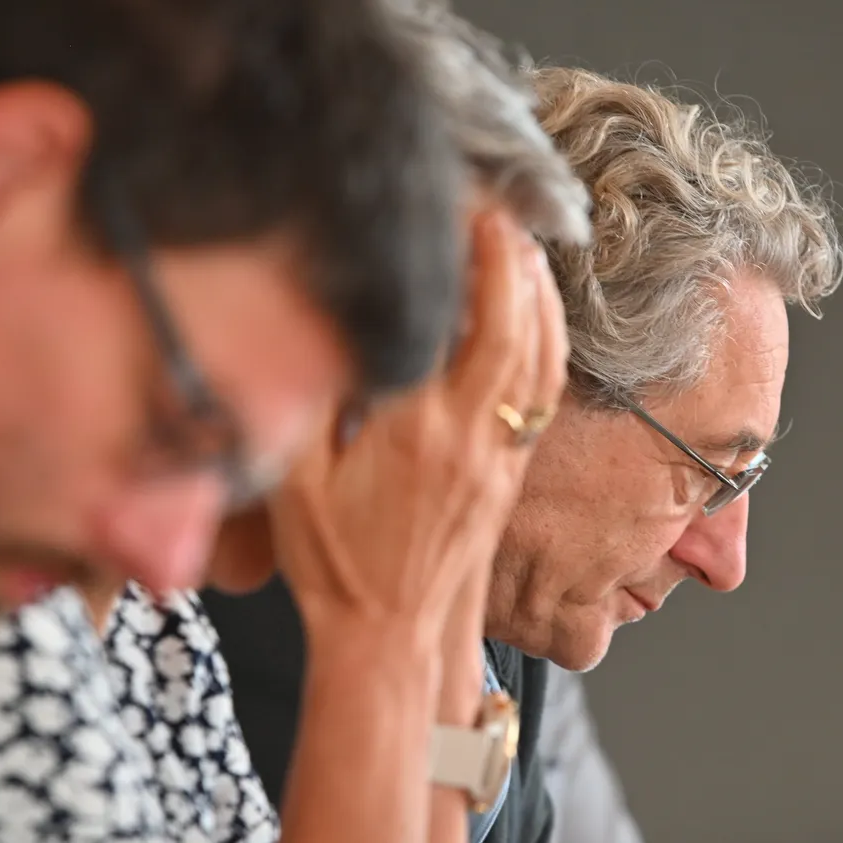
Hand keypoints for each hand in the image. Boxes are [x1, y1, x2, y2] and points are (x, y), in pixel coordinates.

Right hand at [269, 208, 569, 643]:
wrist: (391, 633)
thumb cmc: (337, 563)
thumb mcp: (294, 482)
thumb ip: (310, 403)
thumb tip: (329, 333)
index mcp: (412, 429)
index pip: (450, 321)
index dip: (462, 259)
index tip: (459, 211)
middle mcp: (468, 435)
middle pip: (513, 326)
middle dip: (512, 259)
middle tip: (500, 209)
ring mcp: (499, 454)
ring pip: (540, 357)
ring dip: (540, 295)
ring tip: (525, 247)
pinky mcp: (509, 472)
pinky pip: (543, 391)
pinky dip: (547, 340)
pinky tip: (536, 316)